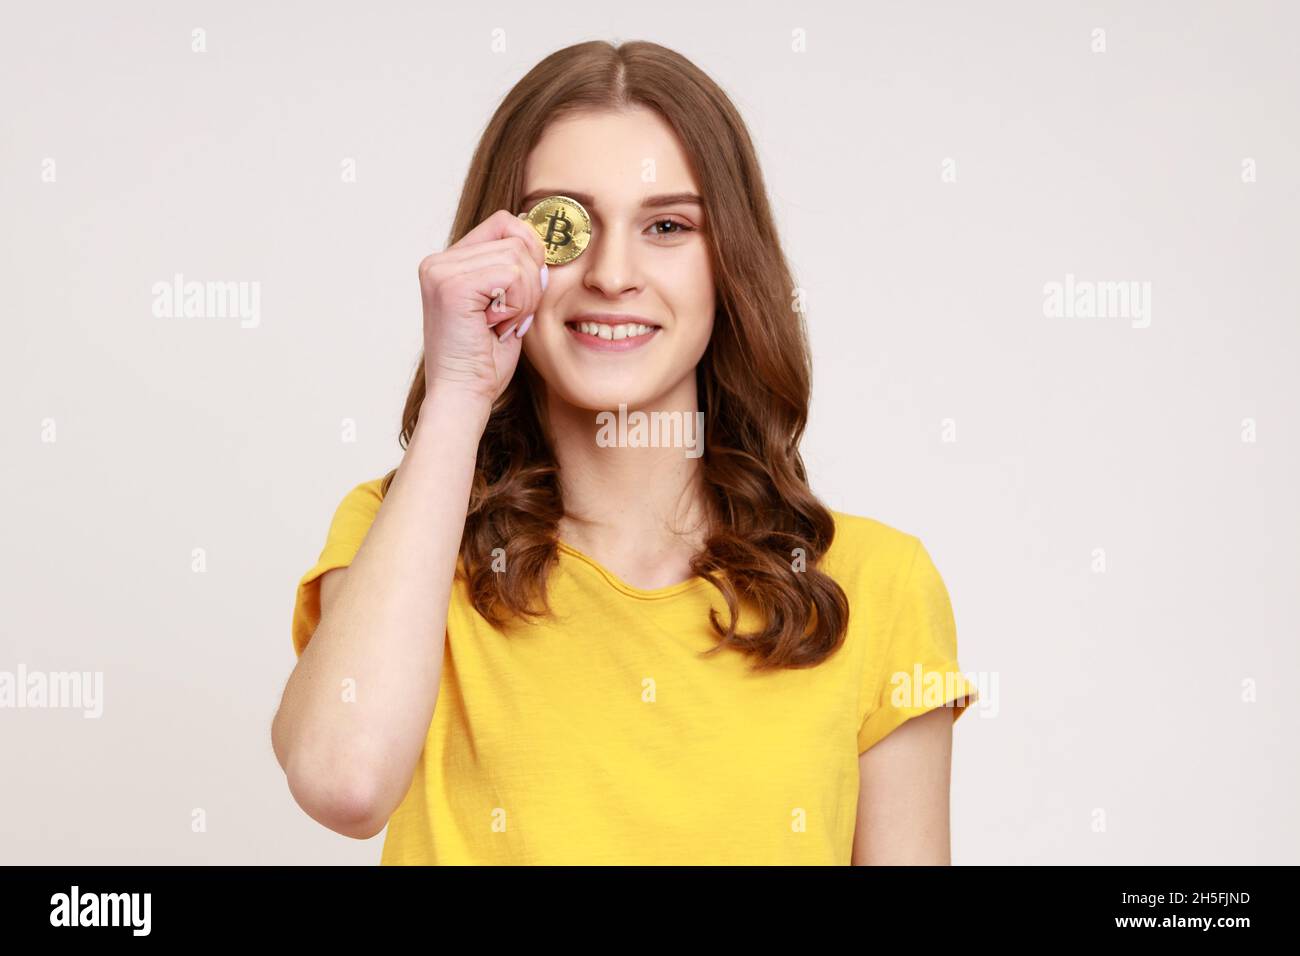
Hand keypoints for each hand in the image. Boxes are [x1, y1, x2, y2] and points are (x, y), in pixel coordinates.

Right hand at [417, 209, 548, 404]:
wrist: (463, 396)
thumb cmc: (484, 360)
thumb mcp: (505, 305)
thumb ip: (516, 271)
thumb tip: (541, 242)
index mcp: (448, 262)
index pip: (504, 223)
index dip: (529, 252)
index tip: (525, 293)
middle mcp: (438, 261)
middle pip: (516, 237)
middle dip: (530, 282)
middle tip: (510, 317)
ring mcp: (442, 271)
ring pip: (518, 256)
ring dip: (525, 297)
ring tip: (501, 324)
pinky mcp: (452, 286)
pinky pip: (513, 275)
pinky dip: (518, 305)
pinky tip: (498, 326)